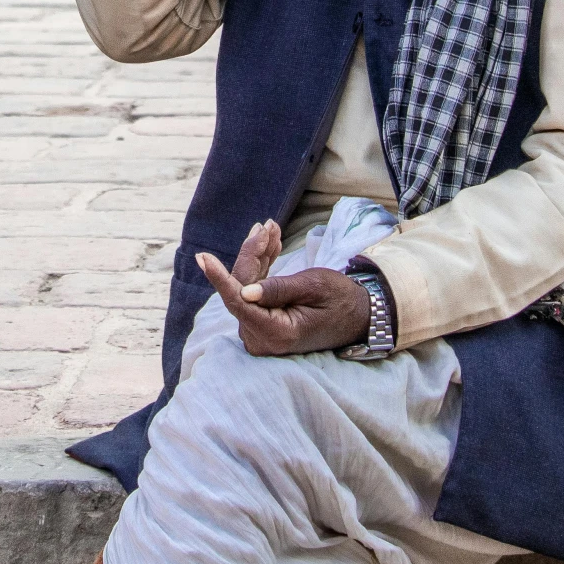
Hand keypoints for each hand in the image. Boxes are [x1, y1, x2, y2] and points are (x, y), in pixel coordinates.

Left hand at [196, 220, 373, 356]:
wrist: (361, 317)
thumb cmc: (342, 301)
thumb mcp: (314, 287)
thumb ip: (279, 290)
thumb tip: (244, 292)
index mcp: (277, 333)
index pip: (239, 303)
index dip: (220, 278)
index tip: (202, 257)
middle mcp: (265, 338)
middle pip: (243, 290)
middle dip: (252, 255)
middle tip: (265, 225)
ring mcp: (263, 333)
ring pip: (247, 287)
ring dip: (258, 257)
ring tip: (270, 228)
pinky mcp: (265, 323)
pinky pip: (255, 292)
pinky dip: (262, 267)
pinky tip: (269, 244)